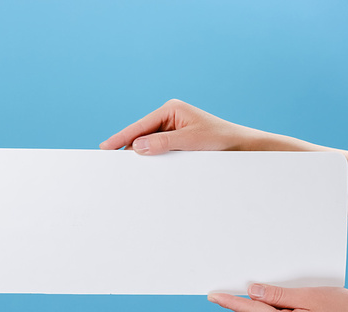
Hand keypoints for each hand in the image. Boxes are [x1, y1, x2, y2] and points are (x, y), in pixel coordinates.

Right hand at [99, 99, 257, 154]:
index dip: (121, 137)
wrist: (242, 147)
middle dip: (128, 147)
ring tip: (127, 165)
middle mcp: (169, 116)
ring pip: (147, 143)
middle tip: (111, 160)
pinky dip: (151, 157)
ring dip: (141, 154)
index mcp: (171, 109)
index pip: (140, 125)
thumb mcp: (190, 141)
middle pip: (140, 134)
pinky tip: (144, 165)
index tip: (105, 147)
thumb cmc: (220, 139)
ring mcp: (171, 128)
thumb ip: (162, 143)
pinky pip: (157, 148)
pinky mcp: (175, 140)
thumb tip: (136, 147)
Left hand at [208, 284, 347, 311]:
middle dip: (265, 296)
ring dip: (278, 300)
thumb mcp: (309, 296)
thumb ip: (277, 295)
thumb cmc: (343, 307)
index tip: (213, 297)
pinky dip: (284, 306)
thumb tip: (251, 292)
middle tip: (287, 290)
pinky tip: (302, 301)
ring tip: (306, 298)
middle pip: (263, 311)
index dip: (231, 303)